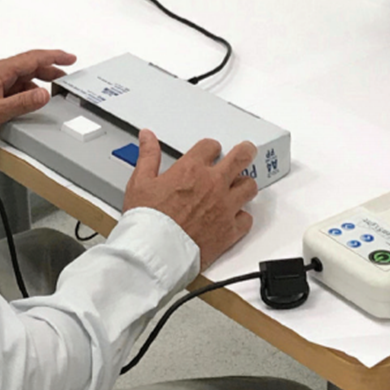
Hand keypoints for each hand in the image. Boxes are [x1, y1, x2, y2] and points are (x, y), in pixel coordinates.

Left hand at [0, 49, 76, 142]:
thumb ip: (23, 102)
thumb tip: (43, 94)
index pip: (33, 58)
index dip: (54, 57)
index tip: (69, 58)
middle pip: (28, 65)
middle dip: (49, 69)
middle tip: (65, 77)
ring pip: (19, 75)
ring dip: (36, 82)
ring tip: (49, 93)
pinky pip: (11, 84)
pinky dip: (23, 90)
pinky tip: (27, 101)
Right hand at [122, 130, 257, 269]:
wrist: (156, 252)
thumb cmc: (147, 220)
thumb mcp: (140, 182)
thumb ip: (148, 156)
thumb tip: (147, 136)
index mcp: (191, 170)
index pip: (211, 146)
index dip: (210, 147)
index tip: (210, 152)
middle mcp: (213, 184)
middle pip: (241, 157)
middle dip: (245, 151)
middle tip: (246, 151)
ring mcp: (225, 207)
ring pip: (249, 187)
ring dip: (244, 185)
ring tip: (238, 186)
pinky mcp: (230, 230)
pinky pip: (247, 218)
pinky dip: (242, 217)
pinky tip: (234, 217)